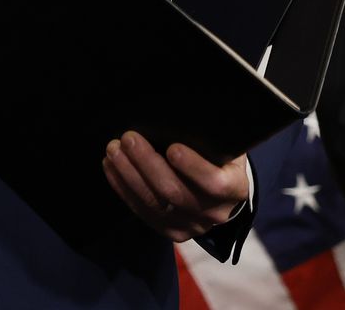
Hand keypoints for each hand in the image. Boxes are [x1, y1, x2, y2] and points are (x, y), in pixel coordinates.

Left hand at [102, 131, 248, 241]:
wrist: (221, 193)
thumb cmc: (219, 159)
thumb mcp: (224, 146)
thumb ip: (208, 137)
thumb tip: (179, 114)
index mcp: (235, 189)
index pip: (214, 183)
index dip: (193, 167)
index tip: (172, 147)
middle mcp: (215, 213)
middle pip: (175, 193)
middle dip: (148, 164)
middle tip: (129, 139)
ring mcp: (191, 226)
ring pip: (154, 203)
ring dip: (128, 174)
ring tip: (114, 149)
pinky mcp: (170, 230)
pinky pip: (142, 210)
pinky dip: (122, 187)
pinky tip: (110, 166)